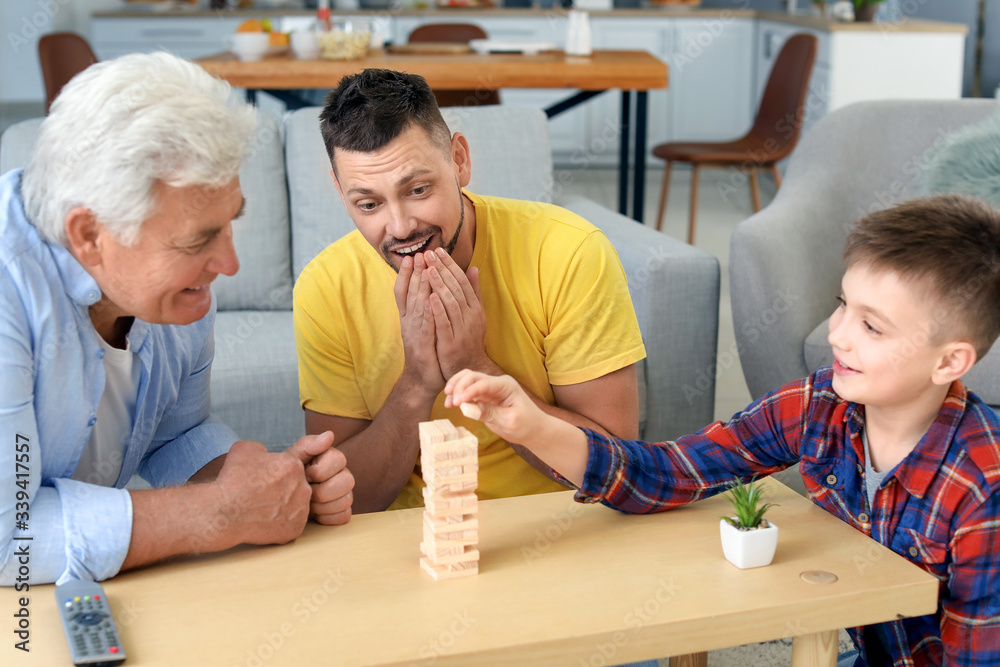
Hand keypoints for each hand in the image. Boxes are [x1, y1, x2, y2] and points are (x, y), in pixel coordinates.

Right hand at [213, 440, 311, 545]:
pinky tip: (265, 521)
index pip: (292, 468)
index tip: (264, 480)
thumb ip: (263, 449)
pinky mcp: (296, 530)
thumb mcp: (245, 449)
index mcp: (294, 465)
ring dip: (284, 507)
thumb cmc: (232, 480)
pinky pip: (292, 525)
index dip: (276, 473)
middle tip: (263, 496)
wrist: (223, 512)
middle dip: (283, 490)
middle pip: (297, 487)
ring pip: (296, 506)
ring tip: (263, 509)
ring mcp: (302, 510)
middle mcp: (303, 487)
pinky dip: (280, 524)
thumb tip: (267, 454)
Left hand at [287, 431, 354, 524]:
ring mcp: (345, 493)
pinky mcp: (343, 511)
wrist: (280, 497)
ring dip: (321, 506)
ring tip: (307, 504)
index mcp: (333, 458)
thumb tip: (329, 435)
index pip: (338, 460)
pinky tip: (314, 513)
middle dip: (321, 491)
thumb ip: (308, 445)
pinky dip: (325, 517)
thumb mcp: (292, 457)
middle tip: (305, 492)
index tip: (304, 474)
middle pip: (347, 481)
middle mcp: (343, 474)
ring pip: (345, 501)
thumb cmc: (287, 474)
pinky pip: (343, 516)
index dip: (318, 471)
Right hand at [394, 253, 444, 395]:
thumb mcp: (427, 327)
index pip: (406, 291)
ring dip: (420, 289)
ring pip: (416, 308)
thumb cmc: (428, 351)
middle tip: (417, 255)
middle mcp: (409, 324)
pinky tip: (430, 301)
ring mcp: (415, 335)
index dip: (407, 274)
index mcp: (410, 318)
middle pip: (410, 295)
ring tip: (424, 271)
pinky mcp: (423, 347)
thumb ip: (427, 307)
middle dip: (414, 274)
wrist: (423, 380)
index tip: (412, 256)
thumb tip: (430, 287)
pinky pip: (425, 328)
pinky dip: (427, 314)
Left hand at [425, 248, 489, 378]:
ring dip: (440, 285)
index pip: (462, 281)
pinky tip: (430, 297)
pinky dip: (438, 310)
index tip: (438, 251)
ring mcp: (462, 329)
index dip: (450, 265)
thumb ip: (474, 292)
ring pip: (451, 303)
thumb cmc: (468, 339)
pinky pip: (445, 324)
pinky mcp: (452, 343)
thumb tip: (473, 268)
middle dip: (443, 270)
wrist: (469, 368)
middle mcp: (471, 316)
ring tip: (429, 269)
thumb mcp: (475, 314)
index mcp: (475, 308)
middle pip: (457, 288)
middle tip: (430, 253)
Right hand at [444, 369, 548, 444]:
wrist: (534, 430)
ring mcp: (489, 389)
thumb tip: (468, 408)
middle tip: (451, 403)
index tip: (458, 402)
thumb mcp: (509, 421)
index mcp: (506, 385)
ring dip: (455, 388)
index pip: (483, 383)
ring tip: (447, 403)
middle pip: (472, 376)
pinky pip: (467, 392)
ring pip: (467, 381)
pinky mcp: (484, 398)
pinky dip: (458, 396)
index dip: (469, 390)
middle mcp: (496, 383)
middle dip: (459, 387)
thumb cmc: (526, 424)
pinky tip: (450, 405)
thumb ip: (489, 413)